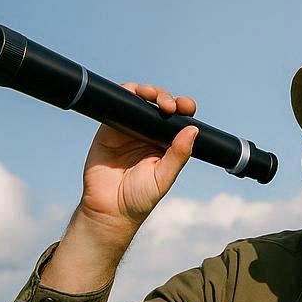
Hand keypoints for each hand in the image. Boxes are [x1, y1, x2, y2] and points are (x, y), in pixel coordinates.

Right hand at [79, 83, 198, 235]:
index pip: (178, 121)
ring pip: (139, 101)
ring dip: (146, 91)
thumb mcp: (164, 177)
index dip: (183, 109)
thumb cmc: (139, 198)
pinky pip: (117, 105)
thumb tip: (193, 130)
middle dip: (165, 98)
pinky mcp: (109, 129)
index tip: (187, 107)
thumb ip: (178, 155)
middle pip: (159, 105)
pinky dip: (124, 94)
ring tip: (150, 95)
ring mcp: (129, 130)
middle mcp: (148, 135)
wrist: (109, 209)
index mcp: (166, 145)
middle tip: (169, 105)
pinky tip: (131, 92)